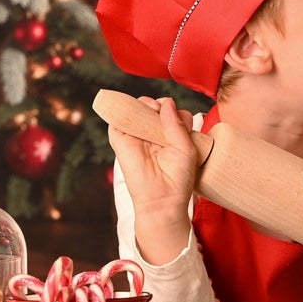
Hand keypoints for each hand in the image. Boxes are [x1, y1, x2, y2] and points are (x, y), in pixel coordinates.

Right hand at [108, 96, 200, 263]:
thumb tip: (167, 102)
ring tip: (150, 109)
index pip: (172, 113)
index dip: (174, 110)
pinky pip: (117, 120)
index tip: (179, 118)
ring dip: (142, 103)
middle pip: (153, 108)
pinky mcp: (121, 140)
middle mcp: (153, 135)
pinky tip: (135, 110)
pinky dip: (122, 109)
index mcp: (171, 136)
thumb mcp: (185, 147)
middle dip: (158, 104)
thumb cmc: (178, 178)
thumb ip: (177, 124)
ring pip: (136, 110)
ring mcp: (137, 136)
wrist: (162, 199)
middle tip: (161, 110)